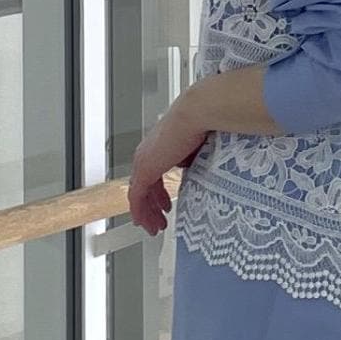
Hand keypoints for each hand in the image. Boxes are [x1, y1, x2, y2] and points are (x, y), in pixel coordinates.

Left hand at [128, 102, 206, 235]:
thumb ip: (194, 164)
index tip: (163, 205)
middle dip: (151, 206)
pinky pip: (137, 197)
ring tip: (154, 227)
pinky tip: (145, 223)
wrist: (198, 113)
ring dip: (147, 213)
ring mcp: (144, 162)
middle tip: (157, 219)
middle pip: (143, 186)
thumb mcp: (199, 150)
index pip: (152, 175)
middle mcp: (147, 153)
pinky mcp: (145, 170)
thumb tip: (200, 174)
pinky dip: (140, 212)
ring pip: (139, 194)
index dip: (157, 193)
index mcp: (159, 147)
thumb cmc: (203, 124)